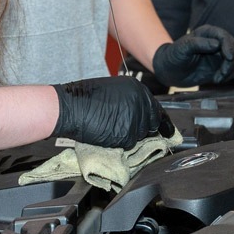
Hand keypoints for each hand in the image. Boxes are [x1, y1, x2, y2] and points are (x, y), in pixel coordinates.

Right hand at [53, 75, 174, 147]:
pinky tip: (106, 133)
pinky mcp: (128, 134)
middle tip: (124, 130)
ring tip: (109, 128)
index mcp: (137, 88)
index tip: (164, 130)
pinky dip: (119, 143)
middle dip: (143, 130)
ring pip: (140, 136)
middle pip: (151, 124)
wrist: (69, 106)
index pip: (156, 109)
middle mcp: (141, 102)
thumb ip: (129, 101)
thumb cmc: (82, 97)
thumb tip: (140, 115)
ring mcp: (136, 118)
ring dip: (129, 136)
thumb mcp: (111, 91)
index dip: (158, 121)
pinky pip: (128, 144)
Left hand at [151, 25, 233, 87]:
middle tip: (222, 72)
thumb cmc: (174, 56)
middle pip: (233, 48)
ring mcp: (220, 54)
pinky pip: (232, 70)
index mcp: (207, 33)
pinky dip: (228, 76)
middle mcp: (216, 42)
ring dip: (230, 70)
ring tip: (217, 79)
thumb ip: (198, 44)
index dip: (229, 47)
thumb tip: (217, 44)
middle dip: (231, 61)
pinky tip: (217, 80)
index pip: (224, 37)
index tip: (229, 58)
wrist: (170, 71)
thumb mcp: (183, 48)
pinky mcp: (220, 66)